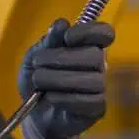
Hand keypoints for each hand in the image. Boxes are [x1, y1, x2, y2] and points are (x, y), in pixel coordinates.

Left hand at [17, 18, 115, 138]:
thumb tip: (61, 24)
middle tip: (39, 64)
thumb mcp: (34, 58)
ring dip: (59, 79)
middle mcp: (98, 65)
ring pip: (93, 80)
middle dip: (62, 58)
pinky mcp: (97, 109)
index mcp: (86, 47)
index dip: (89, 32)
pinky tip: (51, 97)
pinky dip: (65, 98)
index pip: (104, 33)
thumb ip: (48, 41)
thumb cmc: (38, 81)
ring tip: (40, 82)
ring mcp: (99, 88)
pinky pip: (89, 101)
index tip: (68, 38)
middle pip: (95, 55)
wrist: (34, 114)